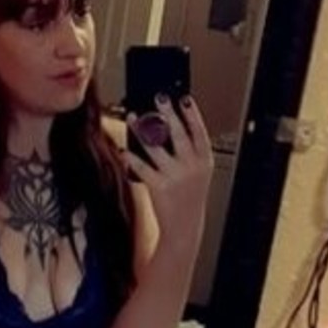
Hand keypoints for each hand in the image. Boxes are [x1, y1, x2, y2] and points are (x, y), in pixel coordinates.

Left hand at [125, 95, 213, 245]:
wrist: (184, 228)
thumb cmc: (188, 199)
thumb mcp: (198, 174)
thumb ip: (189, 153)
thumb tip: (168, 128)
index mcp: (205, 161)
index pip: (200, 132)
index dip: (193, 114)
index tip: (185, 99)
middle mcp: (192, 167)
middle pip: (179, 134)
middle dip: (168, 114)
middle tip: (159, 98)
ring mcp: (176, 176)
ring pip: (156, 146)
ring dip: (142, 129)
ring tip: (134, 117)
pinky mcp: (159, 186)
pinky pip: (142, 167)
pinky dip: (130, 157)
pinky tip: (123, 150)